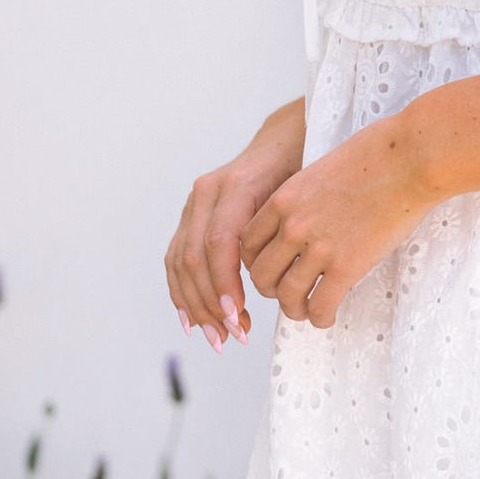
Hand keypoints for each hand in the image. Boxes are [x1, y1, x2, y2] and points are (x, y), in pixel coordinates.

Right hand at [165, 99, 305, 350]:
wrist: (284, 140)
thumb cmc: (302, 169)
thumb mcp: (302, 192)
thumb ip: (284, 229)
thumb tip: (280, 280)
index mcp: (233, 186)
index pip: (219, 243)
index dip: (224, 284)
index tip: (239, 317)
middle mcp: (205, 194)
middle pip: (195, 258)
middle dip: (211, 303)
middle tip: (232, 337)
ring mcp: (193, 205)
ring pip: (181, 263)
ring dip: (197, 306)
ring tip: (220, 338)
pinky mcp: (189, 217)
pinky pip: (177, 260)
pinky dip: (182, 293)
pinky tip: (193, 322)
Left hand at [239, 113, 438, 328]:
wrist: (409, 159)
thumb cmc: (376, 156)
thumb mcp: (322, 169)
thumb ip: (306, 197)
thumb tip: (310, 216)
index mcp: (284, 200)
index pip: (248, 243)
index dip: (257, 262)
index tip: (273, 267)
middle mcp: (293, 226)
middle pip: (261, 274)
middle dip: (271, 289)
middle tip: (288, 292)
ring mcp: (319, 248)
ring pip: (287, 295)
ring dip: (294, 308)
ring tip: (307, 310)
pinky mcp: (347, 265)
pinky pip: (320, 305)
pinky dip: (320, 317)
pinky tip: (327, 316)